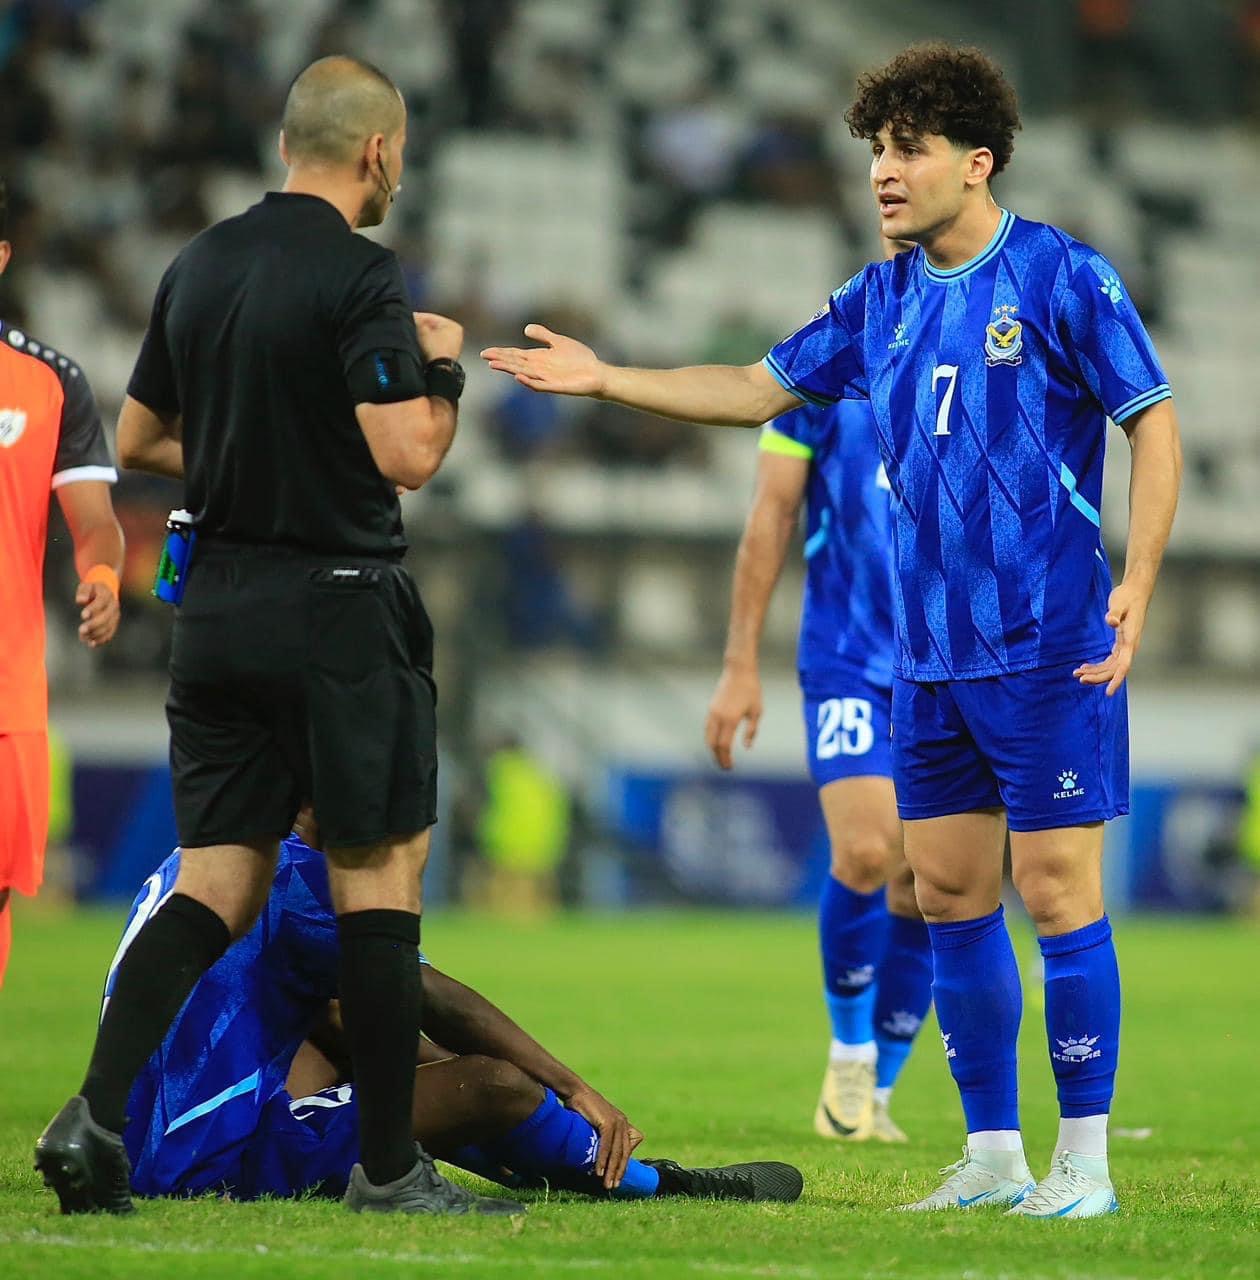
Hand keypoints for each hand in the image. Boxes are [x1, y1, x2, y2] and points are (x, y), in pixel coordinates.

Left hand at [76, 580, 119, 647]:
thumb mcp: (86, 586)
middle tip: (81, 630)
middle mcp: (114, 606)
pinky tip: (91, 643)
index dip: (93, 609)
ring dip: (96, 634)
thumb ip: (83, 592)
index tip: (83, 616)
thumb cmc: (92, 590)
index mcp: (107, 594)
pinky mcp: (113, 624)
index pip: (101, 601)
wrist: (105, 593)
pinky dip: (101, 640)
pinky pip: (109, 634)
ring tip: (83, 637)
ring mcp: (115, 616)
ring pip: (108, 627)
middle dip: (94, 625)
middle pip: (106, 617)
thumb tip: (80, 600)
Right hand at [414, 312, 463, 361]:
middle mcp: (456, 335)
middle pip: (434, 326)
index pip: (432, 317)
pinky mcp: (448, 355)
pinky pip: (436, 345)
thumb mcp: (423, 331)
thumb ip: (418, 322)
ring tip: (417, 336)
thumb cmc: (436, 350)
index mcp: (453, 325)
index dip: (419, 317)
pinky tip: (423, 345)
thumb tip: (414, 318)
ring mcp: (454, 346)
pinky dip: (430, 344)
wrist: (440, 368)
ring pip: (435, 336)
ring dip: (425, 336)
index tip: (411, 317)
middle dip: (422, 327)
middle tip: (412, 326)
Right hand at [481, 325, 606, 395]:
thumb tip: (526, 329)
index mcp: (538, 359)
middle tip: (485, 357)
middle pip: (516, 363)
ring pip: (523, 373)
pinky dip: (529, 382)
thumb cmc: (579, 359)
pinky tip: (518, 377)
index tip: (486, 352)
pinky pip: (539, 385)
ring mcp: (547, 378)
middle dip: (500, 360)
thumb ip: (543, 336)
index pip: (515, 355)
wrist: (596, 373)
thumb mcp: (559, 342)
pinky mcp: (556, 386)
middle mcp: (539, 369)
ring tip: (495, 365)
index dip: (501, 353)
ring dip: (509, 369)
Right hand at [564, 1084, 641, 1189]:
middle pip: (624, 1153)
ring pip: (616, 1152)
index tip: (616, 1176)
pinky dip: (602, 1160)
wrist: (575, 1092)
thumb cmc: (581, 1108)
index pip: (629, 1147)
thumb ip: (601, 1136)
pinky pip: (607, 1146)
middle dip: (618, 1172)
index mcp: (622, 1122)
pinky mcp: (608, 1122)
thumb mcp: (596, 1123)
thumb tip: (597, 1154)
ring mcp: (617, 1121)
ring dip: (611, 1170)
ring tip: (606, 1185)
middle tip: (613, 1187)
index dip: (624, 1162)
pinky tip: (598, 1171)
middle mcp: (622, 1122)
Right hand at [705, 663, 762, 769]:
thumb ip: (751, 730)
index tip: (730, 768)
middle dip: (717, 758)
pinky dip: (711, 739)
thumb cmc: (751, 690)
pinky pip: (708, 728)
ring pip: (708, 736)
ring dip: (713, 749)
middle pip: (713, 744)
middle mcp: (718, 717)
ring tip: (721, 757)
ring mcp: (712, 712)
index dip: (725, 759)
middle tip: (725, 767)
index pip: (724, 746)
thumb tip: (746, 747)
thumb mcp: (756, 711)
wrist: (738, 671)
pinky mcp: (711, 708)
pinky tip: (717, 743)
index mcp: (730, 720)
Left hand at [1074, 580, 1148, 695]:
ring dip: (1095, 673)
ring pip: (1111, 667)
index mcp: (1130, 641)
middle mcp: (1129, 647)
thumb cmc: (1128, 597)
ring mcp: (1125, 646)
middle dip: (1098, 677)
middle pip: (1114, 670)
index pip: (1124, 666)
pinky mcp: (1121, 643)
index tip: (1109, 693)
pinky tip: (1085, 666)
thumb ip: (1115, 614)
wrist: (1135, 591)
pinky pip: (1110, 660)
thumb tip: (1111, 621)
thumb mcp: (1119, 604)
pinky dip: (1098, 665)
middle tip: (1079, 678)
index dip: (1116, 680)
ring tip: (1077, 674)